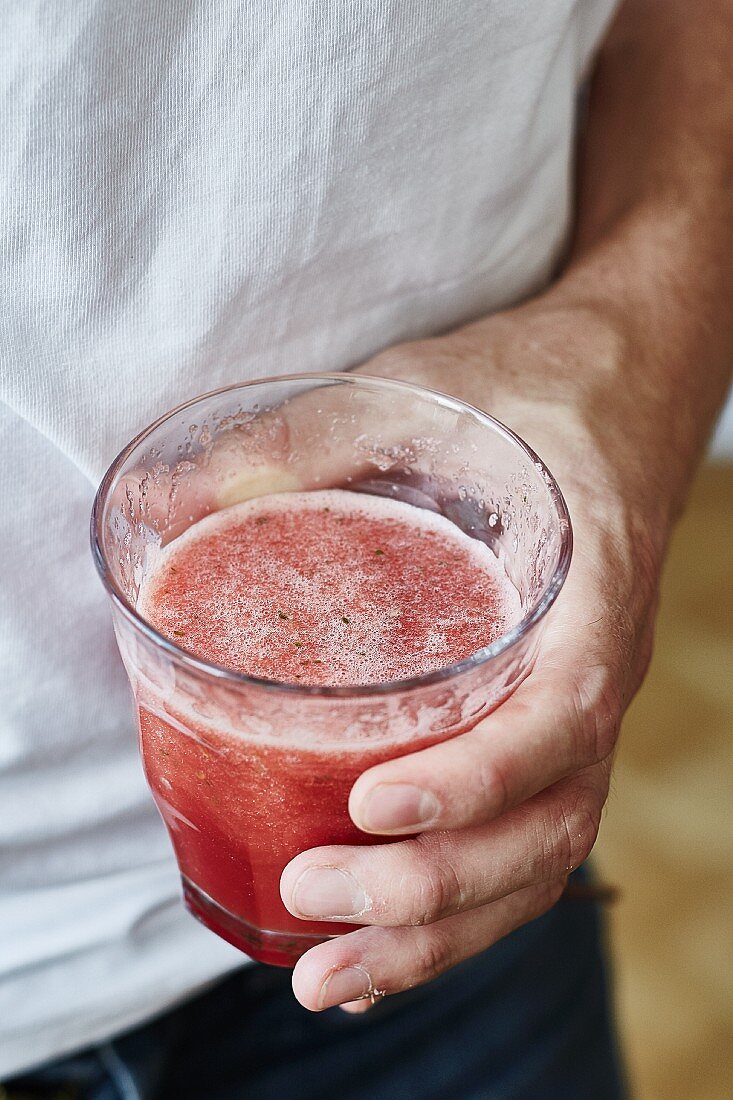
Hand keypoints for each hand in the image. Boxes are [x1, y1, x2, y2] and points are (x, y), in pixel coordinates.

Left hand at [280, 299, 666, 1011]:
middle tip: (315, 896)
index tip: (372, 801)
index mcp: (589, 589)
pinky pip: (527, 835)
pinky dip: (462, 906)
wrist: (620, 383)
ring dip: (445, 929)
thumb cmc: (529, 391)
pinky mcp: (549, 721)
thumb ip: (305, 439)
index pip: (562, 715)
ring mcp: (579, 705)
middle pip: (549, 821)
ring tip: (334, 974)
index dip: (477, 780)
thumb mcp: (422, 391)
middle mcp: (598, 667)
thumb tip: (167, 500)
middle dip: (438, 885)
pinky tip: (385, 943)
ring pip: (541, 854)